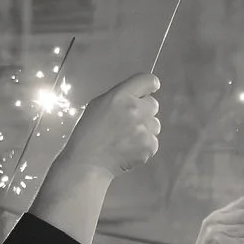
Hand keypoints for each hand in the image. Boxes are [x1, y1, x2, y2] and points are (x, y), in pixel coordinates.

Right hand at [53, 71, 162, 185]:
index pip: (147, 80)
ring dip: (145, 129)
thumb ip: (120, 97)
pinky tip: (128, 148)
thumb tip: (138, 95)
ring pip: (155, 124)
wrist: (88, 162)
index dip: (150, 85)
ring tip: (126, 138)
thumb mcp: (98, 105)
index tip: (151, 89)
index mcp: (120, 96)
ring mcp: (143, 128)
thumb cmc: (89, 133)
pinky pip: (153, 141)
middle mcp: (134, 109)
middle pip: (153, 104)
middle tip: (128, 122)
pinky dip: (144, 146)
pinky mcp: (149, 145)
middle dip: (144, 111)